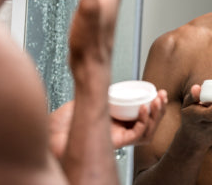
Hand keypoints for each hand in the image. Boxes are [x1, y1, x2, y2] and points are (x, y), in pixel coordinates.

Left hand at [49, 91, 167, 158]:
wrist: (50, 131)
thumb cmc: (61, 119)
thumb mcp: (83, 96)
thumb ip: (92, 86)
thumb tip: (98, 68)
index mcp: (114, 121)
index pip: (140, 116)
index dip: (152, 105)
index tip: (156, 92)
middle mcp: (118, 131)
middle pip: (148, 124)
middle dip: (159, 110)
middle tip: (161, 94)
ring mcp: (118, 138)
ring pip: (147, 132)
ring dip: (157, 117)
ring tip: (157, 101)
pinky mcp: (116, 143)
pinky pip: (138, 137)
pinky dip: (145, 123)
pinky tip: (144, 109)